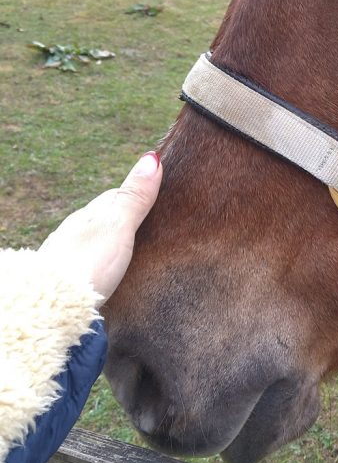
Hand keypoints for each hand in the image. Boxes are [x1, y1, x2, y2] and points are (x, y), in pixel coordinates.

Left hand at [38, 152, 162, 300]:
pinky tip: (110, 274)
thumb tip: (152, 158)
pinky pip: (90, 262)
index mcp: (89, 215)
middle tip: (154, 227)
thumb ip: (134, 196)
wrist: (51, 304)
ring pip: (97, 241)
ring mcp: (69, 254)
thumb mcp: (118, 225)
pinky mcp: (67, 280)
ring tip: (137, 253)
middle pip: (106, 218)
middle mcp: (75, 231)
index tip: (161, 198)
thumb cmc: (87, 263)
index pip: (117, 196)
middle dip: (129, 220)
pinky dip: (103, 263)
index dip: (140, 195)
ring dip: (115, 243)